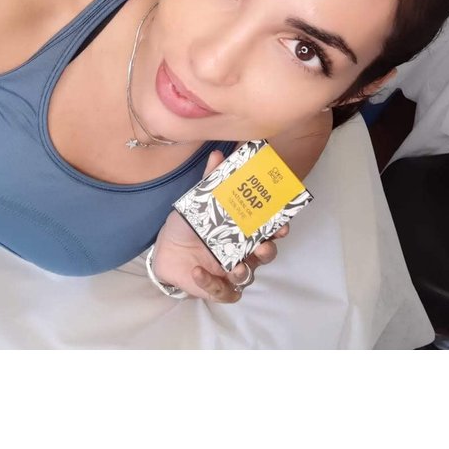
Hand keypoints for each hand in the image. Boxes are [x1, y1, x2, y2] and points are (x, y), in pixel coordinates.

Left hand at [151, 150, 289, 302]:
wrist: (165, 249)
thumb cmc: (188, 225)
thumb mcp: (197, 201)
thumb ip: (209, 181)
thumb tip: (217, 155)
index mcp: (242, 231)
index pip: (269, 230)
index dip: (279, 228)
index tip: (283, 223)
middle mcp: (242, 252)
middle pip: (265, 255)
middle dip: (268, 251)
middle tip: (263, 246)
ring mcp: (230, 271)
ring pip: (248, 277)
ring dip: (244, 272)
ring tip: (234, 267)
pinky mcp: (216, 287)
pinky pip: (223, 293)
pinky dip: (212, 285)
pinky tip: (198, 271)